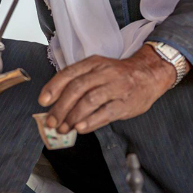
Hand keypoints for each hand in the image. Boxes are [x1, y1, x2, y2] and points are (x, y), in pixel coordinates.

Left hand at [38, 46, 175, 134]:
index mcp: (94, 63)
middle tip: (51, 122)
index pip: (69, 73)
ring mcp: (116, 87)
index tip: (43, 102)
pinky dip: (91, 121)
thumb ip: (79, 82)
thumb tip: (55, 103)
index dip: (54, 88)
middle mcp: (104, 73)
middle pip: (77, 88)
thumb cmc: (118, 75)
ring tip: (64, 128)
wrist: (149, 74)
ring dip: (73, 117)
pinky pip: (106, 113)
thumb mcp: (98, 70)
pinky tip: (80, 128)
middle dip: (61, 107)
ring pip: (89, 101)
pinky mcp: (125, 103)